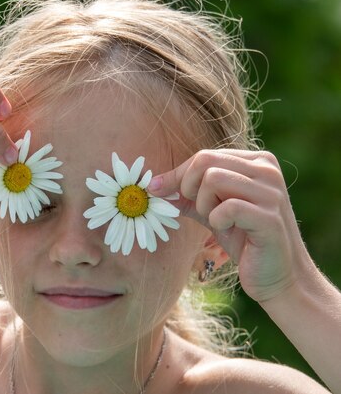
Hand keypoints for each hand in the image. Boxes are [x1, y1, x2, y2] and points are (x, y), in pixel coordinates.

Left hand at [148, 150, 309, 302]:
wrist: (278, 276)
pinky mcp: (270, 217)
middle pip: (205, 161)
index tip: (158, 190)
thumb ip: (186, 195)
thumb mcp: (210, 210)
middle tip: (200, 210)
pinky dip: (217, 221)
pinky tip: (229, 231)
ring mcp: (272, 192)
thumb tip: (153, 185)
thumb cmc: (243, 240)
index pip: (204, 156)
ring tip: (219, 221)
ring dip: (204, 205)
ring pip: (213, 179)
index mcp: (256, 161)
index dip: (177, 176)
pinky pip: (226, 207)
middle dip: (189, 187)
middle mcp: (267, 170)